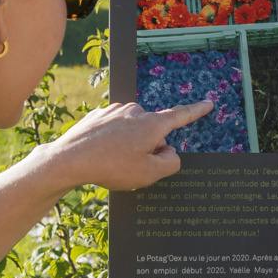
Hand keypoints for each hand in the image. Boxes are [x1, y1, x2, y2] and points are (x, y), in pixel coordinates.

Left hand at [43, 99, 212, 192]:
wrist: (69, 160)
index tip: (208, 103)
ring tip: (113, 161)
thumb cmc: (111, 167)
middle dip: (149, 146)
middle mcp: (136, 111)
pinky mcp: (98, 115)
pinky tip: (101, 153)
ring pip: (132, 129)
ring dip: (130, 144)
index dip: (196, 111)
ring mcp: (115, 111)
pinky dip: (112, 141)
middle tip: (132, 165)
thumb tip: (170, 151)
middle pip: (153, 130)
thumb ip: (170, 163)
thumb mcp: (149, 174)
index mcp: (152, 124)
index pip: (180, 116)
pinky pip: (114, 129)